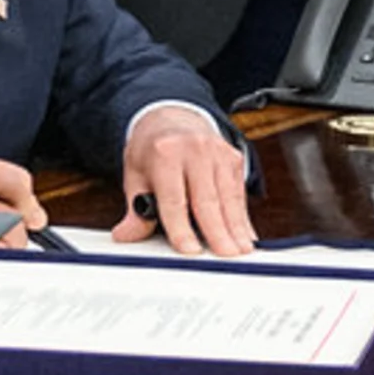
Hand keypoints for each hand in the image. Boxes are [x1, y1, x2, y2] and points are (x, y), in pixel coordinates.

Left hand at [121, 110, 256, 255]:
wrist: (173, 118)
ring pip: (228, 197)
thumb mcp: (136, 175)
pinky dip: (242, 216)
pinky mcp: (234, 157)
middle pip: (207, 199)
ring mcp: (218, 152)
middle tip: (225, 257)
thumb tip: (127, 234)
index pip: (174, 198)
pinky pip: (239, 193)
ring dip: (236, 227)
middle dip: (217, 231)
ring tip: (241, 250)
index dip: (181, 227)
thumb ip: (134, 208)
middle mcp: (195, 149)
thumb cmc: (153, 151)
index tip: (190, 250)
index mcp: (164, 153)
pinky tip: (246, 235)